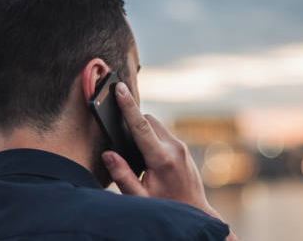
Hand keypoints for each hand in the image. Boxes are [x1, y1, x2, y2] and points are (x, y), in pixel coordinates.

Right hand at [101, 82, 214, 213]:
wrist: (194, 213)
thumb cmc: (166, 206)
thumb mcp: (140, 197)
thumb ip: (122, 175)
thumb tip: (108, 153)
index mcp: (162, 158)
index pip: (141, 125)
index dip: (128, 105)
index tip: (119, 88)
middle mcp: (174, 148)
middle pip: (149, 120)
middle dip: (134, 124)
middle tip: (126, 144)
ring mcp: (181, 147)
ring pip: (156, 126)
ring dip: (144, 133)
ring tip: (140, 158)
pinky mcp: (183, 149)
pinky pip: (163, 134)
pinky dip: (153, 139)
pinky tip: (150, 159)